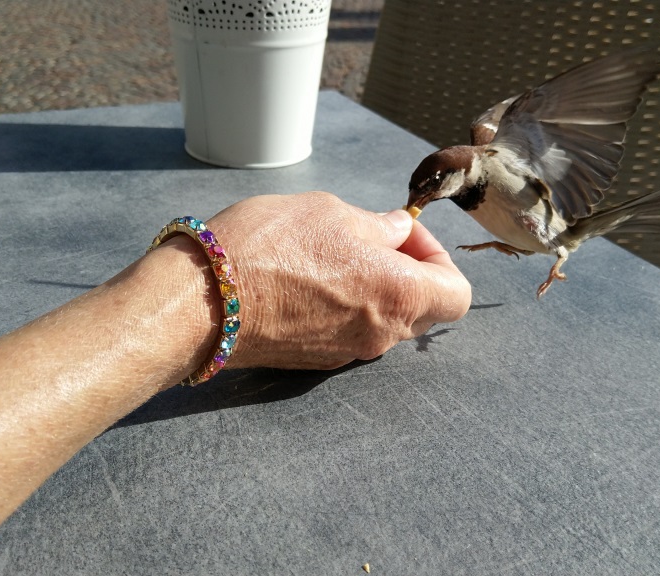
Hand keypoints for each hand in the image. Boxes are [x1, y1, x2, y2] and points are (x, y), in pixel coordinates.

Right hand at [206, 192, 470, 369]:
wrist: (203, 303)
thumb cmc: (268, 249)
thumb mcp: (330, 213)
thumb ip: (378, 226)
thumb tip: (398, 231)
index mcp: (400, 295)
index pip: (457, 293)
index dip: (439, 258)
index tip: (403, 235)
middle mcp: (382, 335)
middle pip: (422, 308)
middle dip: (406, 271)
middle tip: (368, 240)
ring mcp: (348, 353)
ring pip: (384, 321)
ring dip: (372, 288)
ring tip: (330, 255)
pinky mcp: (316, 361)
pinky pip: (349, 332)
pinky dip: (343, 307)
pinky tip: (305, 279)